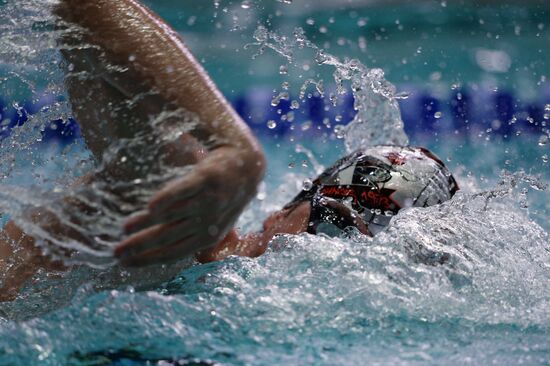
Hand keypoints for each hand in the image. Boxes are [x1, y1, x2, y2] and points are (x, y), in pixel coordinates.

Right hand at [114, 146, 264, 265]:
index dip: (148, 260)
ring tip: (124, 228)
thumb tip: (155, 251)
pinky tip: (150, 207)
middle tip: (116, 252)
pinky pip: (185, 190)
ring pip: (172, 216)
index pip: (172, 253)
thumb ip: (189, 234)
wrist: (245, 166)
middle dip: (140, 247)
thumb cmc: (222, 198)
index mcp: (207, 238)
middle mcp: (208, 223)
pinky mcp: (207, 178)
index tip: (125, 263)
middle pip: (168, 237)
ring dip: (146, 224)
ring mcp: (208, 201)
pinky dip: (168, 199)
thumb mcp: (212, 222)